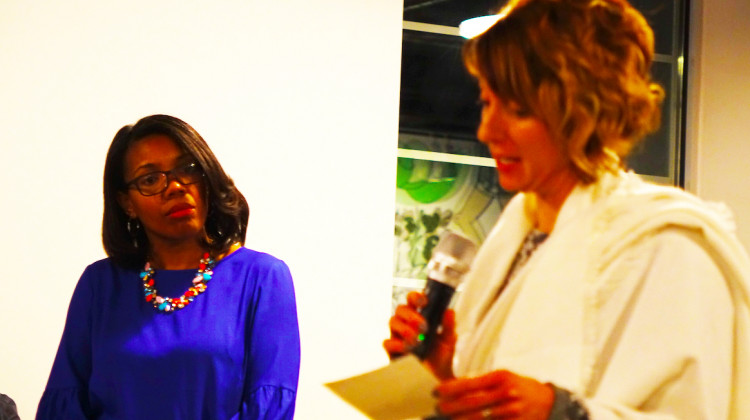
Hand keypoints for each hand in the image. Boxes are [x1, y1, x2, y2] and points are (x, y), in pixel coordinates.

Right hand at [383, 291, 456, 379]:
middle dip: (411, 315)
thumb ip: (449, 326)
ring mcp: (397, 335)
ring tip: (416, 338)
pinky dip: (395, 343)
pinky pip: (386, 342)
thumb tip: (449, 311)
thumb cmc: (442, 354)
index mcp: (419, 315)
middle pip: (400, 308)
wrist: (438, 375)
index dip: (415, 297)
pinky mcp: (392, 350)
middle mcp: (406, 322)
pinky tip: (406, 348)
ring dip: (404, 328)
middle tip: (423, 326)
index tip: (424, 302)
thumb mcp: (449, 340)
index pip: (413, 300)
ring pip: (392, 321)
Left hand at [434, 370, 553, 419]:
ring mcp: (511, 412)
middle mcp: (506, 394)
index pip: (470, 384)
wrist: (547, 401)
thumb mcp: (502, 376)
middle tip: (438, 408)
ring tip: (447, 418)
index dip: (451, 389)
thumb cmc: (519, 385)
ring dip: (460, 419)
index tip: (437, 391)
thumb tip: (455, 387)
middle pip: (472, 403)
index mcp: (501, 377)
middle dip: (451, 407)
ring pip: (479, 419)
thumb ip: (481, 381)